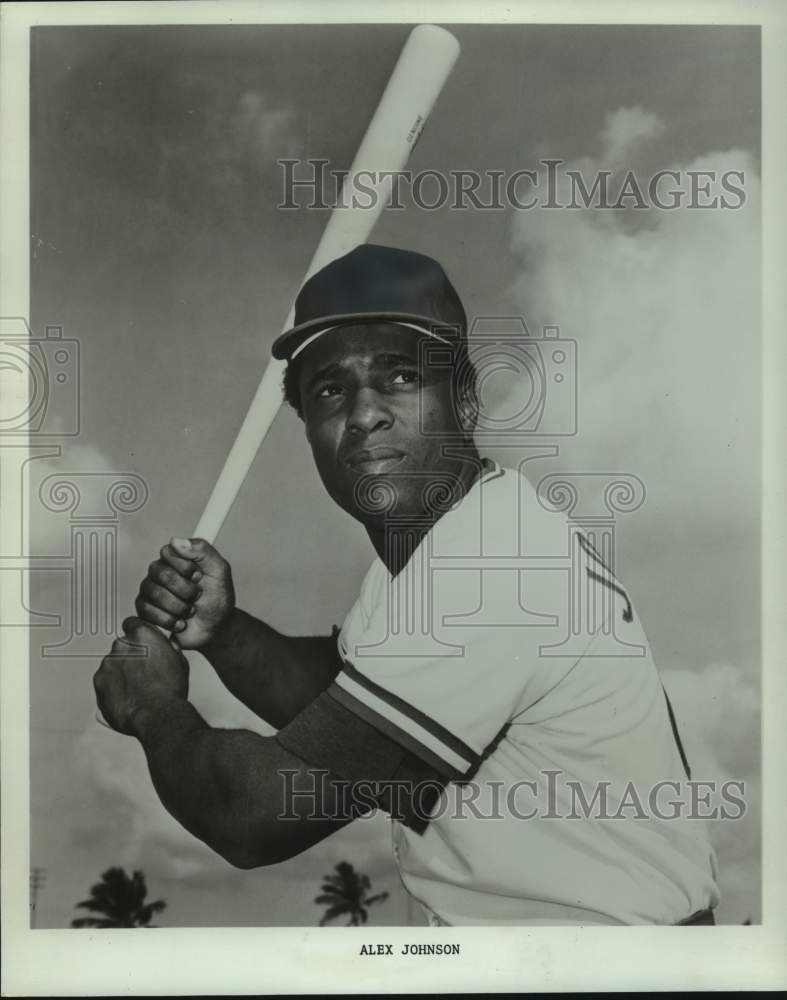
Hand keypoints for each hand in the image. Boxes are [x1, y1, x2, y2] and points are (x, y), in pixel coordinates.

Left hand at [94, 618, 188, 735]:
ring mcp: (108, 664)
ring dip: (121, 672)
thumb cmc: (170, 690)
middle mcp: (121, 645)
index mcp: (142, 635)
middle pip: (122, 646)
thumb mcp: (179, 660)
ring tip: (136, 688)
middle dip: (130, 656)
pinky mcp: (98, 682)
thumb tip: (165, 646)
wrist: (157, 715)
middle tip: (143, 672)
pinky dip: (112, 687)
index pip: (132, 623)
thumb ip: (167, 648)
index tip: (141, 643)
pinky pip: (104, 681)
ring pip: (112, 664)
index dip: (137, 634)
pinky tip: (127, 696)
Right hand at [134, 537, 234, 649]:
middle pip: (161, 573)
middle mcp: (161, 572)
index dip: (185, 567)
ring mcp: (151, 591)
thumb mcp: (220, 572)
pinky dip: (169, 620)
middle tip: (197, 596)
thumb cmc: (217, 600)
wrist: (215, 629)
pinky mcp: (145, 610)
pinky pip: (147, 611)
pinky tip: (180, 622)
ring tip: (190, 611)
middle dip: (185, 590)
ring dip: (179, 607)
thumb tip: (177, 541)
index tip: (199, 577)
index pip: (168, 552)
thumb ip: (203, 551)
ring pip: (154, 593)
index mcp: (178, 559)